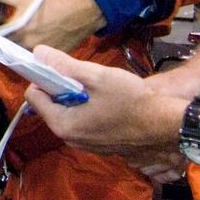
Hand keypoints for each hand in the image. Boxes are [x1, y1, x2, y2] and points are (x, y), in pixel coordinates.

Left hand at [0, 0, 103, 53]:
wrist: (81, 12)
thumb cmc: (53, 4)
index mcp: (18, 31)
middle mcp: (26, 46)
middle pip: (8, 50)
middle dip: (6, 44)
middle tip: (10, 35)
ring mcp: (39, 55)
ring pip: (22, 56)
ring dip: (20, 50)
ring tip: (26, 39)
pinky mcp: (51, 60)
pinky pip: (37, 60)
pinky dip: (35, 54)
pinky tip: (38, 44)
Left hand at [23, 46, 187, 169]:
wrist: (164, 125)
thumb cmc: (130, 100)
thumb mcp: (96, 76)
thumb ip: (64, 65)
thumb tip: (38, 53)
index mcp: (63, 124)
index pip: (34, 96)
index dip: (44, 77)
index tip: (61, 67)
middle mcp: (69, 139)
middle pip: (51, 106)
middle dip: (62, 88)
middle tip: (85, 77)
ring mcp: (85, 145)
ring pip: (68, 114)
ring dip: (76, 98)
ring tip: (99, 88)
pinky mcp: (99, 146)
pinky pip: (83, 123)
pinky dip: (88, 110)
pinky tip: (108, 102)